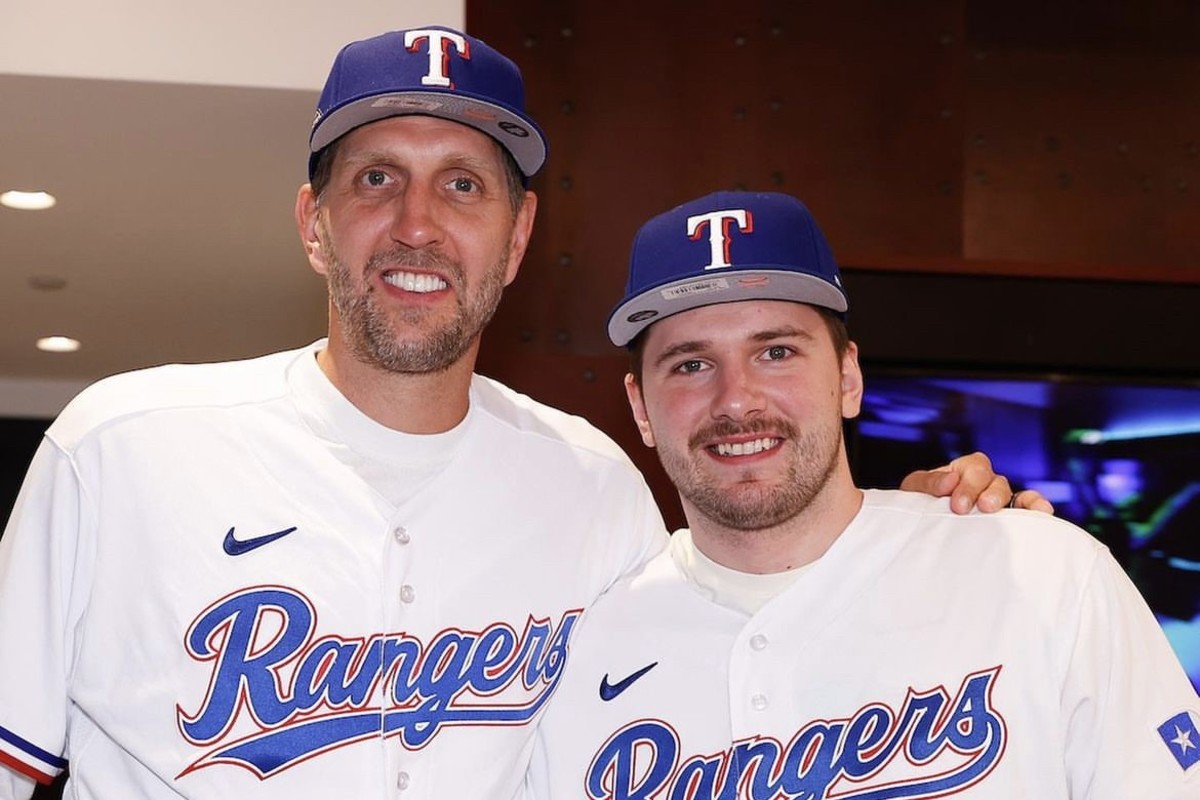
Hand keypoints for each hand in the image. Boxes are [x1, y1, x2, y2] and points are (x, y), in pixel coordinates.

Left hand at [899, 451, 1054, 514]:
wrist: (918, 529)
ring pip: (1014, 495)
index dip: (970, 483)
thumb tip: (950, 480)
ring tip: (1020, 513)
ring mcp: (998, 502)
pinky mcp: (1007, 521)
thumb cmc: (917, 504)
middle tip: (981, 510)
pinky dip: (1036, 508)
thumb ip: (929, 482)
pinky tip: (1043, 513)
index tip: (958, 505)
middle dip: (989, 495)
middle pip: (997, 481)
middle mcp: (985, 484)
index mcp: (963, 471)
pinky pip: (1026, 510)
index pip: (975, 466)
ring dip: (1017, 502)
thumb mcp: (914, 489)